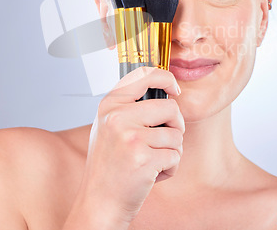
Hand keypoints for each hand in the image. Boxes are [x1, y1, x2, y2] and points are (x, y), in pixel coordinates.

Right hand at [78, 67, 183, 226]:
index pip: (145, 74)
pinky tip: (150, 175)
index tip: (175, 89)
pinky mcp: (143, 158)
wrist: (100, 202)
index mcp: (109, 104)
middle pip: (170, 107)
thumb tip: (165, 88)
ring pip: (176, 134)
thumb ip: (130, 105)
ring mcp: (130, 137)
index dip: (167, 78)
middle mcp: (117, 116)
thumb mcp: (110, 125)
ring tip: (150, 161)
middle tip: (163, 141)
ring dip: (171, 151)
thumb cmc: (109, 164)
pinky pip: (175, 156)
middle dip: (176, 125)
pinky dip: (170, 168)